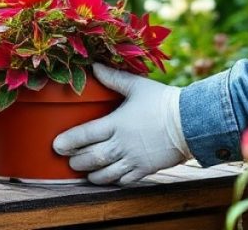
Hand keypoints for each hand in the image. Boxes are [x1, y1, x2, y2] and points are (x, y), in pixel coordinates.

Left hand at [51, 64, 190, 184]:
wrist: (190, 122)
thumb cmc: (162, 102)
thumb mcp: (137, 86)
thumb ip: (113, 78)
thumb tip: (94, 66)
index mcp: (117, 123)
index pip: (86, 135)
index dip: (69, 141)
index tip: (56, 145)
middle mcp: (122, 144)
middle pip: (92, 157)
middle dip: (77, 160)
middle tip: (67, 159)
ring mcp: (133, 159)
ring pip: (106, 173)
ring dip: (92, 174)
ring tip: (83, 172)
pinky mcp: (145, 170)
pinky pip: (124, 180)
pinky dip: (112, 181)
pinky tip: (106, 178)